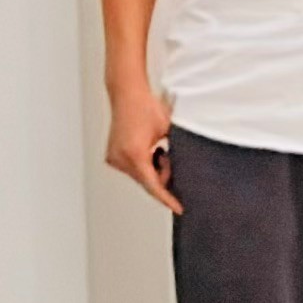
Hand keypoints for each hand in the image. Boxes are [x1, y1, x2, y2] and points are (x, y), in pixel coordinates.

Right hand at [106, 71, 178, 213]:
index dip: (168, 198)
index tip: (179, 208)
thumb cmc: (147, 107)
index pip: (153, 185)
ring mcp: (114, 157)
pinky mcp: (112, 155)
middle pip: (146, 181)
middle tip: (168, 155)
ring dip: (152, 169)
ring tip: (158, 149)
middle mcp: (120, 158)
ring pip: (140, 176)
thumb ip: (177, 153)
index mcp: (135, 155)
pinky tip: (148, 150)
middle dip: (161, 176)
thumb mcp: (170, 131)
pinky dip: (143, 164)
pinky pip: (132, 169)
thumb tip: (190, 170)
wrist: (127, 93)